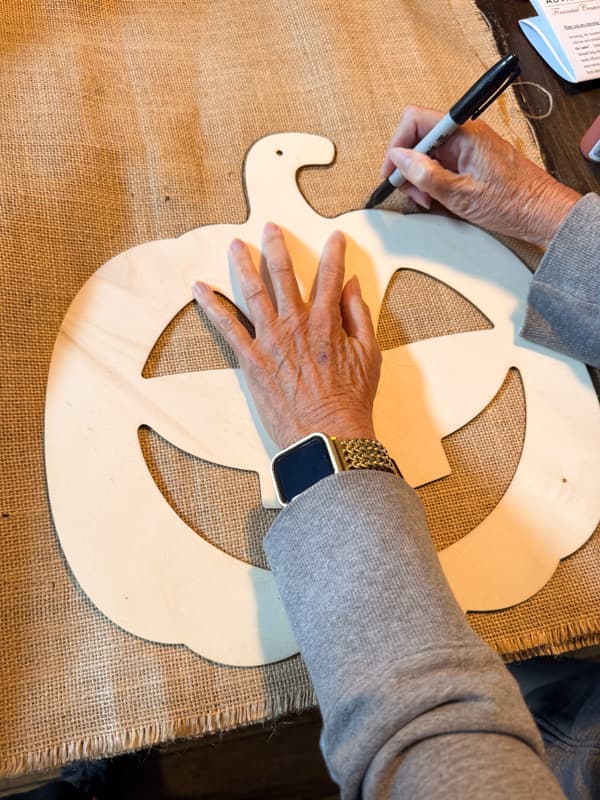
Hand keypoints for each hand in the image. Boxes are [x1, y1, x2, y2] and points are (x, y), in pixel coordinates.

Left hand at [192, 223, 380, 448]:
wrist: (327, 435)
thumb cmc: (350, 401)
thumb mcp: (368, 355)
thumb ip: (359, 316)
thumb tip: (352, 286)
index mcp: (325, 321)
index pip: (330, 276)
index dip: (334, 253)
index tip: (334, 236)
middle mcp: (295, 323)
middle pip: (284, 274)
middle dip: (277, 247)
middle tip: (270, 228)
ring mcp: (270, 340)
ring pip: (253, 291)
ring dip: (242, 264)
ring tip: (235, 245)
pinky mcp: (251, 360)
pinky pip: (227, 326)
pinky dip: (212, 305)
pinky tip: (200, 288)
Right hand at [381, 106, 580, 247]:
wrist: (541, 212)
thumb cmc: (512, 203)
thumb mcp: (461, 194)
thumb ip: (426, 174)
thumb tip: (399, 159)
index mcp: (464, 133)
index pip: (415, 120)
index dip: (397, 145)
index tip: (391, 171)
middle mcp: (466, 133)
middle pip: (418, 137)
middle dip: (407, 165)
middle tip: (412, 192)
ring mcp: (468, 145)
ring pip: (428, 151)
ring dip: (418, 175)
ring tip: (426, 198)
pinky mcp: (471, 157)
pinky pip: (441, 161)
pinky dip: (432, 178)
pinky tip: (437, 196)